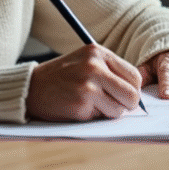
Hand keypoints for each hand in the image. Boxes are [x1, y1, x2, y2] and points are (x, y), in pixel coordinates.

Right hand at [26, 44, 143, 120]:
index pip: (134, 76)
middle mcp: (94, 67)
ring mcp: (87, 86)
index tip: (124, 95)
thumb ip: (109, 71)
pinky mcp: (80, 104)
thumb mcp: (85, 61)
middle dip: (127, 105)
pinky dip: (95, 116)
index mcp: (98, 52)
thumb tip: (137, 95)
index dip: (133, 90)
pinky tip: (79, 107)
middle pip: (132, 94)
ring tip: (91, 104)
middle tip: (116, 106)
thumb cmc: (62, 77)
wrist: (31, 87)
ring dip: (109, 112)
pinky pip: (102, 117)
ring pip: (119, 109)